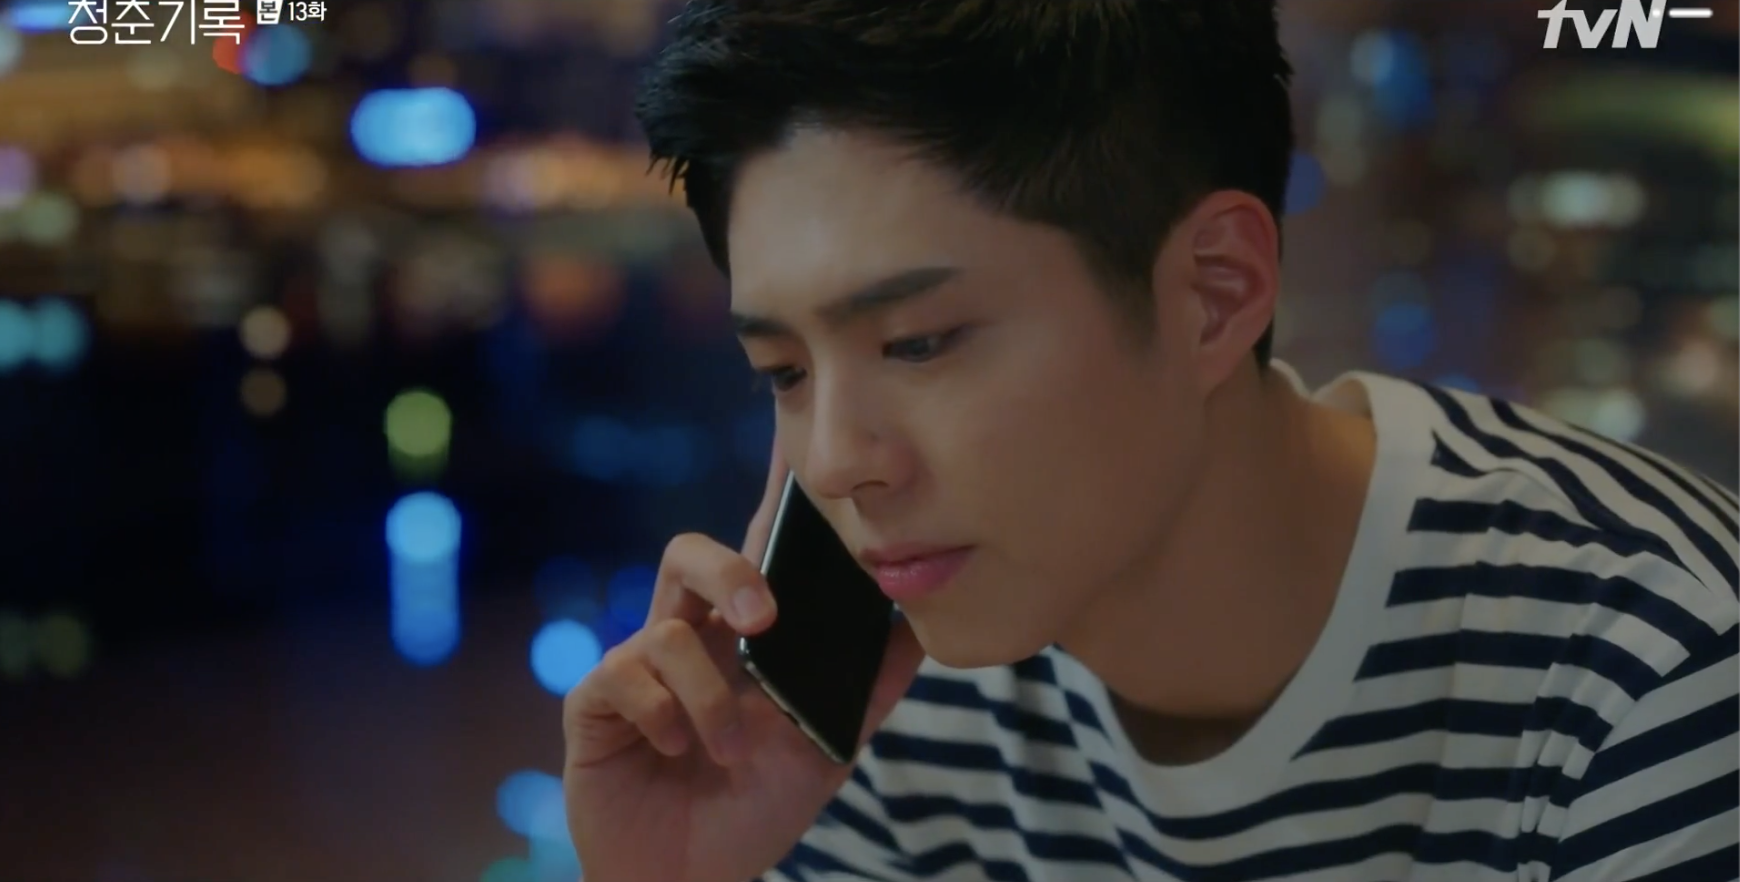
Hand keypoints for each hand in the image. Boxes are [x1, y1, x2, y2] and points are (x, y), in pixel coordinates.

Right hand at [562, 446, 925, 881]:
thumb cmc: (752, 809)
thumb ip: (869, 686)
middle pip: (687, 555)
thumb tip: (924, 627)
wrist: (695, 881)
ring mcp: (635, 670)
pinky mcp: (594, 706)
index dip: (767, 499)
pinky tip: (677, 753)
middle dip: (729, 570)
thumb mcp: (827, 745)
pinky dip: (667, 717)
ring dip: (712, 702)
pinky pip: (626, 677)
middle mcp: (684, 641)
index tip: (792, 438)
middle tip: (764, 618)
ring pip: (667, 631)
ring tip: (732, 752)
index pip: (754, 554)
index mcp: (737, 640)